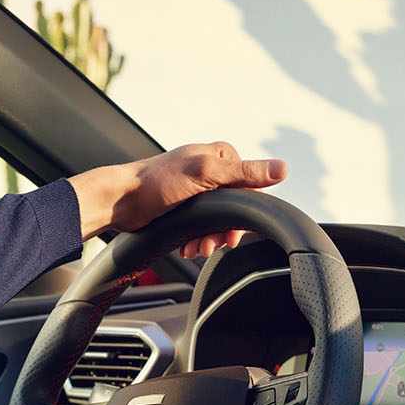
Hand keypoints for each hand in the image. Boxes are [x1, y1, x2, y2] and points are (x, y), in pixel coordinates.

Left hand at [68, 141, 287, 257]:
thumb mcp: (205, 173)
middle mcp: (212, 170)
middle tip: (210, 244)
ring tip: (195, 248)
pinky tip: (188, 246)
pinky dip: (197, 240)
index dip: (244, 213)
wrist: (121, 200)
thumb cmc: (157, 182)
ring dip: (209, 239)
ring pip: (219, 221)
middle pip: (236, 208)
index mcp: (222, 156)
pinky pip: (203, 228)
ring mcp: (199, 189)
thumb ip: (244, 173)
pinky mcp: (186, 207)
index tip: (233, 232)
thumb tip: (282, 169)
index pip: (252, 187)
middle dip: (223, 231)